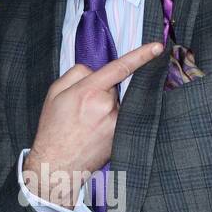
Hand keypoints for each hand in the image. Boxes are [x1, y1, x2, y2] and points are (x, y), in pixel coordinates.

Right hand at [24, 42, 164, 206]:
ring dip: (107, 107)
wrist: (57, 164)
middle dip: (102, 90)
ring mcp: (117, 123)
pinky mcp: (122, 136)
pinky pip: (121, 118)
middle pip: (114, 86)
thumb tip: (95, 70)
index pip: (119, 67)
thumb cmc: (53, 129)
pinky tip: (95, 132)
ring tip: (88, 124)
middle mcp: (106, 106)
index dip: (141, 55)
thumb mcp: (54, 93)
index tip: (158, 47)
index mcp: (88, 91)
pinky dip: (111, 121)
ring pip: (118, 103)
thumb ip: (76, 74)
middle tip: (83, 108)